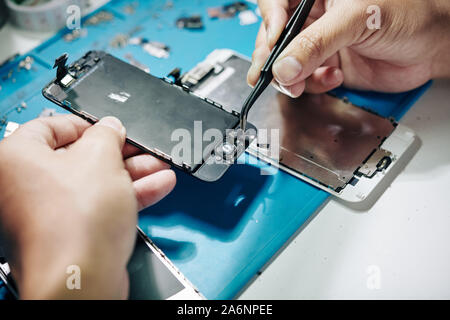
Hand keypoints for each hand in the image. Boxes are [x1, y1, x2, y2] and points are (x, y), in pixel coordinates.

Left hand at [0, 115, 175, 298]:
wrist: (81, 279)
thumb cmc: (74, 223)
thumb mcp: (101, 157)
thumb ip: (107, 135)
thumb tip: (110, 128)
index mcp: (14, 159)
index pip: (50, 127)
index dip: (87, 125)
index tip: (109, 128)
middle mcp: (22, 188)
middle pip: (77, 159)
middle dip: (118, 153)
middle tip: (138, 149)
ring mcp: (43, 216)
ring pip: (92, 185)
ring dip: (129, 175)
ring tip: (157, 168)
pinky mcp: (65, 237)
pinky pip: (96, 207)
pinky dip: (124, 196)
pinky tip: (154, 188)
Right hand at [248, 0, 449, 97]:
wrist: (432, 46)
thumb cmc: (408, 13)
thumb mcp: (357, 19)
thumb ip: (317, 43)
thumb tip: (284, 67)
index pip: (276, 3)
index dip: (270, 21)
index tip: (275, 41)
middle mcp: (314, 17)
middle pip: (275, 37)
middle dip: (272, 58)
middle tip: (272, 75)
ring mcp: (318, 44)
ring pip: (285, 63)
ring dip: (290, 78)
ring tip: (300, 84)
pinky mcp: (326, 67)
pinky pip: (304, 80)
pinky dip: (314, 84)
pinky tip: (333, 77)